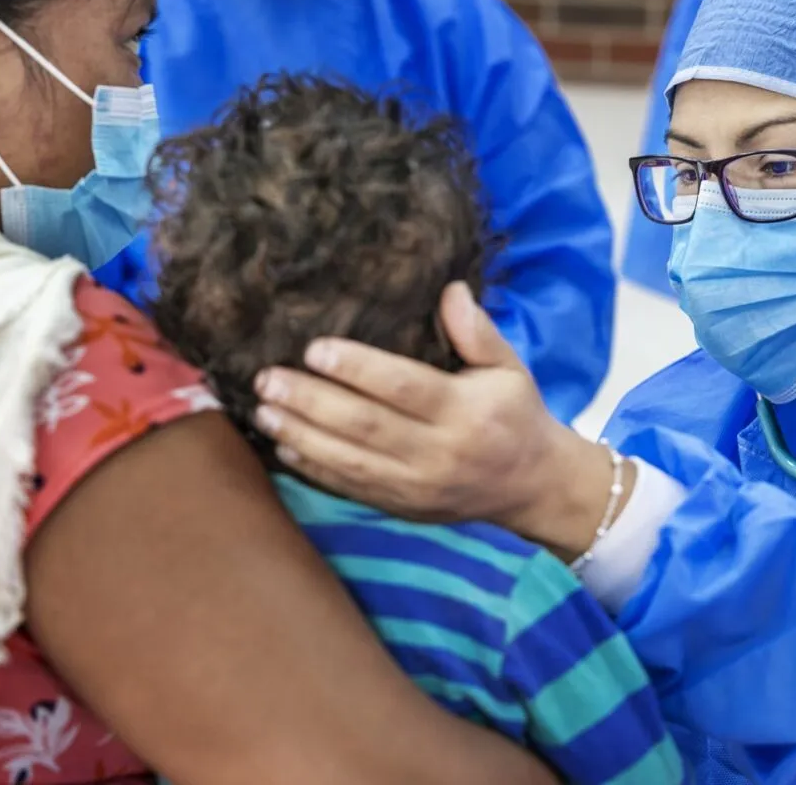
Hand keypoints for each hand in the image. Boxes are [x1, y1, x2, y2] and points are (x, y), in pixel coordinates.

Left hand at [252, 283, 616, 558]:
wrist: (532, 486)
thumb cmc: (515, 415)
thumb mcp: (510, 367)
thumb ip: (477, 330)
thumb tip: (450, 289)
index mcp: (466, 412)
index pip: (403, 387)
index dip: (357, 368)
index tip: (314, 349)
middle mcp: (439, 452)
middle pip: (365, 425)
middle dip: (311, 401)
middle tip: (268, 378)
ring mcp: (418, 485)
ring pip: (349, 461)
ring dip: (300, 436)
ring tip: (263, 410)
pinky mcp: (403, 506)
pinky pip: (351, 488)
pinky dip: (314, 470)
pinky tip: (283, 448)